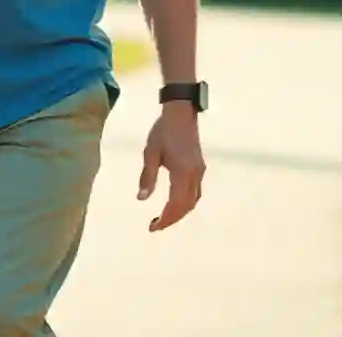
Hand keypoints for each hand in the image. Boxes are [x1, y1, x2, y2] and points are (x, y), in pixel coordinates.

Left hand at [137, 104, 204, 231]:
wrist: (181, 114)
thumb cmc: (162, 131)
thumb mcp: (150, 153)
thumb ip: (147, 177)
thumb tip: (141, 199)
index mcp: (183, 172)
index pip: (175, 204)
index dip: (165, 219)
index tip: (152, 227)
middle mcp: (195, 175)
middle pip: (186, 206)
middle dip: (171, 219)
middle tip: (154, 226)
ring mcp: (200, 172)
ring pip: (193, 201)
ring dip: (179, 212)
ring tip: (163, 218)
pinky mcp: (200, 168)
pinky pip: (195, 192)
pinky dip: (185, 203)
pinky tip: (174, 203)